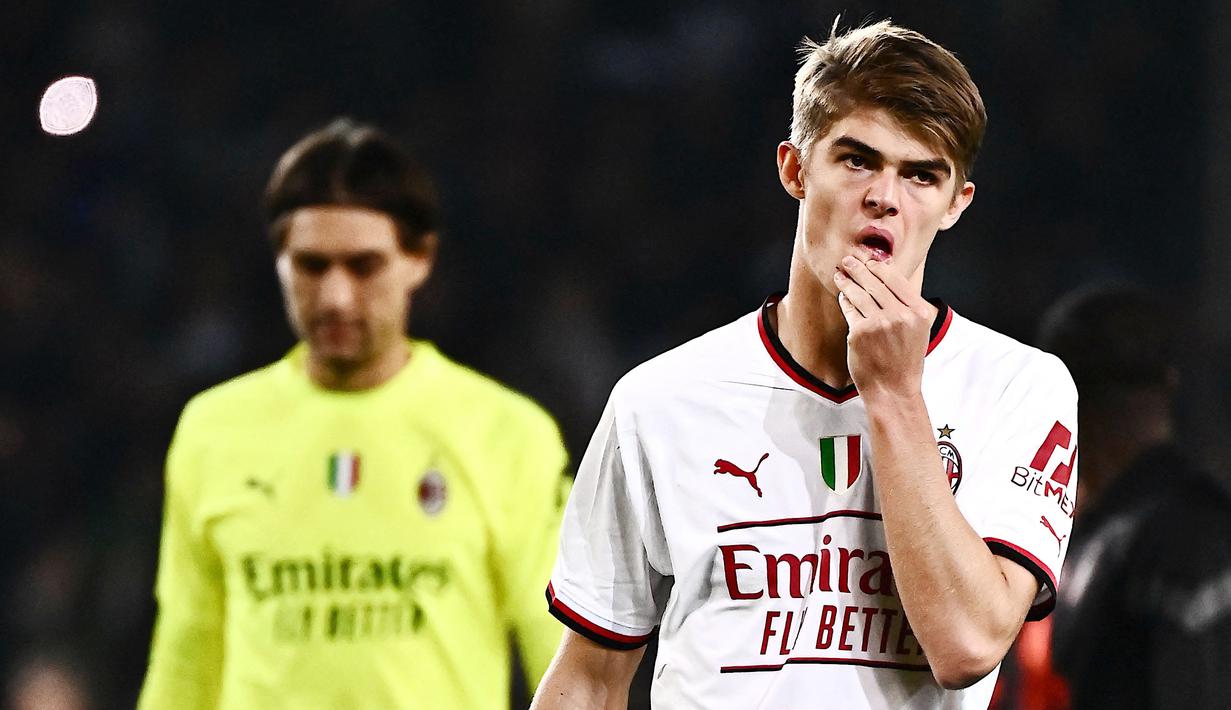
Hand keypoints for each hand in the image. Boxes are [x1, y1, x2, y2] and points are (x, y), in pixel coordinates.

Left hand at [833, 255, 932, 399]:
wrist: (893, 390)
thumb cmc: (904, 361)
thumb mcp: (917, 331)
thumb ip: (907, 306)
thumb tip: (888, 278)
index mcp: (920, 312)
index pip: (896, 279)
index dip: (879, 267)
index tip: (869, 261)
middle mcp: (901, 315)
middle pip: (875, 283)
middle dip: (859, 269)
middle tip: (848, 261)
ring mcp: (879, 323)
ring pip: (859, 294)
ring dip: (847, 281)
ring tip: (840, 275)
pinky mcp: (860, 332)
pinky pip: (850, 309)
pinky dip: (845, 301)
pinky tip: (842, 296)